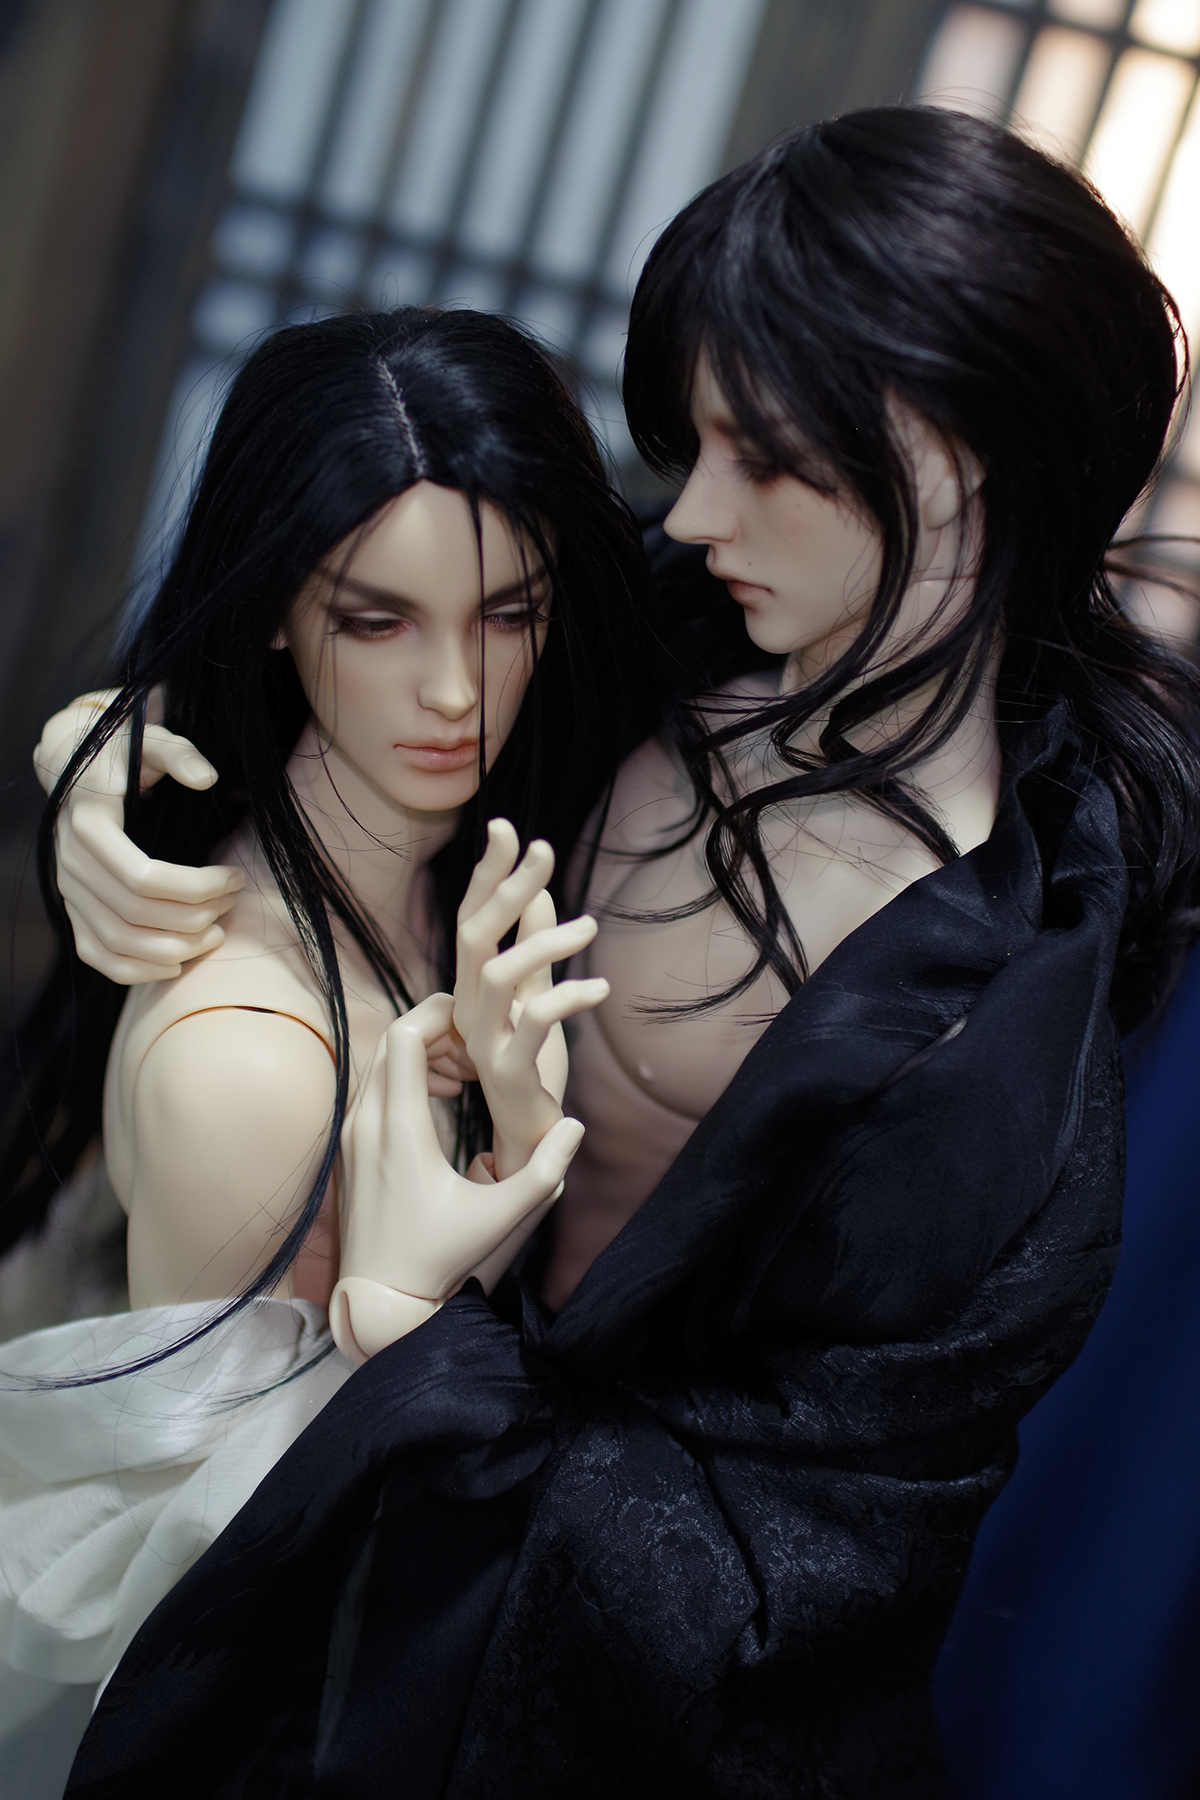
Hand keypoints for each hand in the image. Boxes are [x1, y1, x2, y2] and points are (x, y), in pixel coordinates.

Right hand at [34, 691, 243, 981]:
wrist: (77, 767)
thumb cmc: (123, 755)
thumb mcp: (153, 740)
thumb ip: (180, 754)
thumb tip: (207, 778)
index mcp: (89, 823)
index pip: (143, 877)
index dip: (197, 887)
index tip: (234, 877)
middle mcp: (70, 861)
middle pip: (135, 914)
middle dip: (195, 916)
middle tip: (233, 901)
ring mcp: (68, 889)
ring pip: (117, 942)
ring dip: (173, 948)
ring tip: (216, 934)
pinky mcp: (72, 908)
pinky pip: (97, 954)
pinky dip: (137, 970)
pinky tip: (177, 963)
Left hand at [332, 992, 584, 1360]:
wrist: (378, 1295)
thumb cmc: (438, 1258)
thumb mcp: (500, 1218)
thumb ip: (542, 1173)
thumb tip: (574, 1127)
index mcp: (400, 1129)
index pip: (406, 1036)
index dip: (443, 1018)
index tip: (481, 1033)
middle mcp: (367, 1122)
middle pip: (392, 1039)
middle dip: (438, 1031)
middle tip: (480, 1054)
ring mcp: (353, 1132)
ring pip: (382, 1061)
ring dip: (424, 1053)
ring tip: (468, 1077)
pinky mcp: (351, 1144)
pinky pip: (375, 1085)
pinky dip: (407, 1075)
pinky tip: (445, 1098)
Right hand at [453, 820, 608, 1178]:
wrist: (529, 1137)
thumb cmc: (530, 1066)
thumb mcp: (534, 998)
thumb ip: (534, 948)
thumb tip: (540, 893)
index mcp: (470, 988)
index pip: (471, 918)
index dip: (485, 873)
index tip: (505, 827)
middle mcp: (466, 1009)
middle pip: (474, 934)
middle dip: (506, 886)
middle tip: (544, 847)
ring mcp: (482, 1041)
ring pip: (499, 974)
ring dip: (546, 942)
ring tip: (592, 926)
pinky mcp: (508, 1071)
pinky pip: (533, 1022)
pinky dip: (569, 998)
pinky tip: (601, 987)